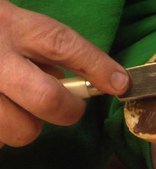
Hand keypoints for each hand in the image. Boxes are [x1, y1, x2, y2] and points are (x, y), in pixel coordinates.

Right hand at [0, 1, 128, 146]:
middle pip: (46, 98)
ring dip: (28, 125)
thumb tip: (79, 83)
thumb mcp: (17, 28)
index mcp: (14, 27)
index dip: (97, 67)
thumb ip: (47, 53)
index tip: (121, 84)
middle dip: (67, 111)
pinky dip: (3, 132)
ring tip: (16, 106)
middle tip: (66, 107)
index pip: (63, 44)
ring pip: (21, 131)